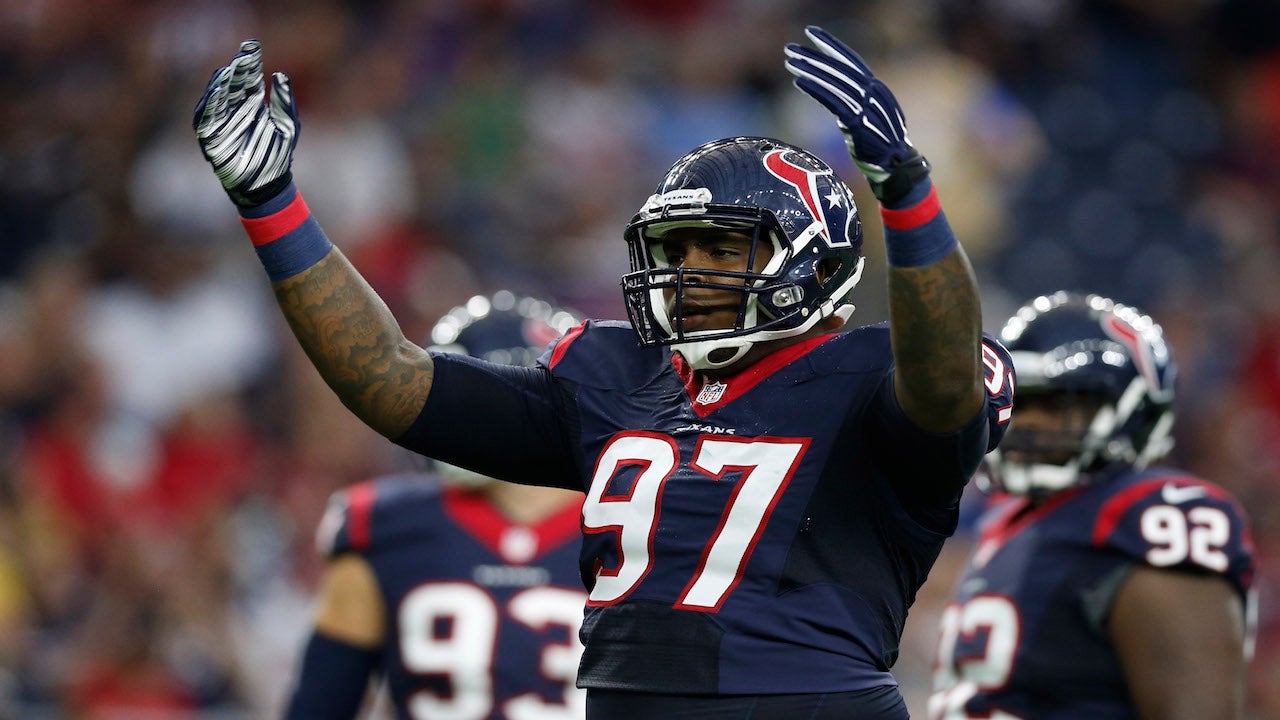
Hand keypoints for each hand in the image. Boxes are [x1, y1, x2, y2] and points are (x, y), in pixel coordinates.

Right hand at [193, 40, 298, 207]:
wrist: (267, 185)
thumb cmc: (278, 155)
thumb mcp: (288, 125)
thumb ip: (285, 101)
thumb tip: (281, 75)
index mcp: (253, 102)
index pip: (248, 76)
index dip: (249, 60)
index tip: (252, 45)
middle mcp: (235, 108)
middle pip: (232, 82)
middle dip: (236, 68)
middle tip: (243, 56)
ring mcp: (221, 120)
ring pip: (217, 96)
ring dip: (221, 82)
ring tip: (229, 70)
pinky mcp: (210, 136)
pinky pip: (207, 116)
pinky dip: (210, 103)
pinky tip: (217, 90)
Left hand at [785, 26, 928, 204]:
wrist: (896, 168)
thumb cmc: (880, 146)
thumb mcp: (869, 117)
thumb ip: (856, 102)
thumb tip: (835, 91)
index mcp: (876, 88)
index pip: (852, 61)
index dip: (832, 46)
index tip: (811, 33)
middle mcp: (874, 93)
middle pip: (840, 68)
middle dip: (814, 56)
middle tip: (790, 48)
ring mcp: (868, 108)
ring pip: (835, 82)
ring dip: (810, 70)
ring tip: (789, 62)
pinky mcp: (859, 123)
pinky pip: (834, 102)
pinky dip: (816, 90)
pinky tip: (798, 82)